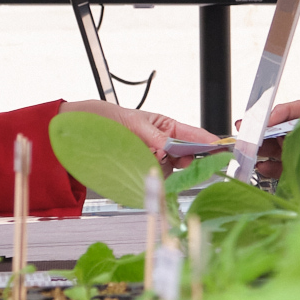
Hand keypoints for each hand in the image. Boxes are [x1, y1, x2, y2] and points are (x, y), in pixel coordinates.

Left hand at [60, 99, 220, 167]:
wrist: (79, 132)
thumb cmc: (106, 119)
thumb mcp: (131, 122)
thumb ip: (152, 135)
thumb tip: (167, 147)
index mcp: (166, 127)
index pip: (194, 135)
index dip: (209, 142)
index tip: (220, 149)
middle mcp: (163, 145)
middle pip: (187, 157)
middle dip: (185, 159)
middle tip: (178, 159)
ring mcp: (154, 160)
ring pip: (171, 171)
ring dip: (162, 169)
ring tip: (142, 158)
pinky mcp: (142, 173)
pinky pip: (155, 180)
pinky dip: (151, 179)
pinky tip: (140, 172)